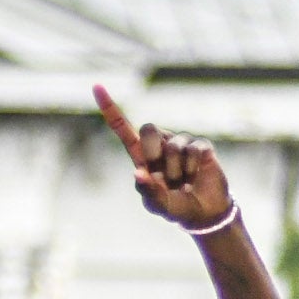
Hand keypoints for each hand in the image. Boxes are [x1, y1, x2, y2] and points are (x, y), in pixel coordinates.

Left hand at [94, 86, 235, 233]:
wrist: (202, 212)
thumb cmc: (174, 206)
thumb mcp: (157, 205)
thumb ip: (148, 192)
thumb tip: (139, 173)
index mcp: (140, 154)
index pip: (122, 127)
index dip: (110, 108)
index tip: (96, 86)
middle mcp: (159, 143)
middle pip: (148, 128)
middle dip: (154, 154)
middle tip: (163, 177)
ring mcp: (181, 142)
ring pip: (173, 146)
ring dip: (177, 172)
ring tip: (182, 184)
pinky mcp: (201, 145)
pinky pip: (194, 150)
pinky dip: (193, 169)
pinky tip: (195, 178)